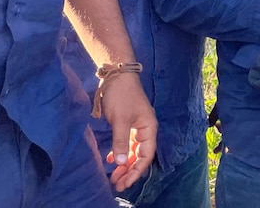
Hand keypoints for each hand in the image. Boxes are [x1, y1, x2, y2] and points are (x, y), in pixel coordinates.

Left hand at [98, 73, 157, 191]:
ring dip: (124, 163)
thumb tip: (120, 162)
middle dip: (129, 170)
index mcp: (149, 128)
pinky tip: (111, 160)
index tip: (124, 182)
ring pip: (132, 151)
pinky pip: (126, 143)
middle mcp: (145, 129)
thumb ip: (121, 141)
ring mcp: (136, 126)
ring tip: (113, 176)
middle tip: (117, 184)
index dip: (136, 171)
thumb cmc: (122, 95)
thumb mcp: (120, 120)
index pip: (146, 156)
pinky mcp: (127, 123)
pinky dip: (119, 152)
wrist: (117, 75)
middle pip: (140, 155)